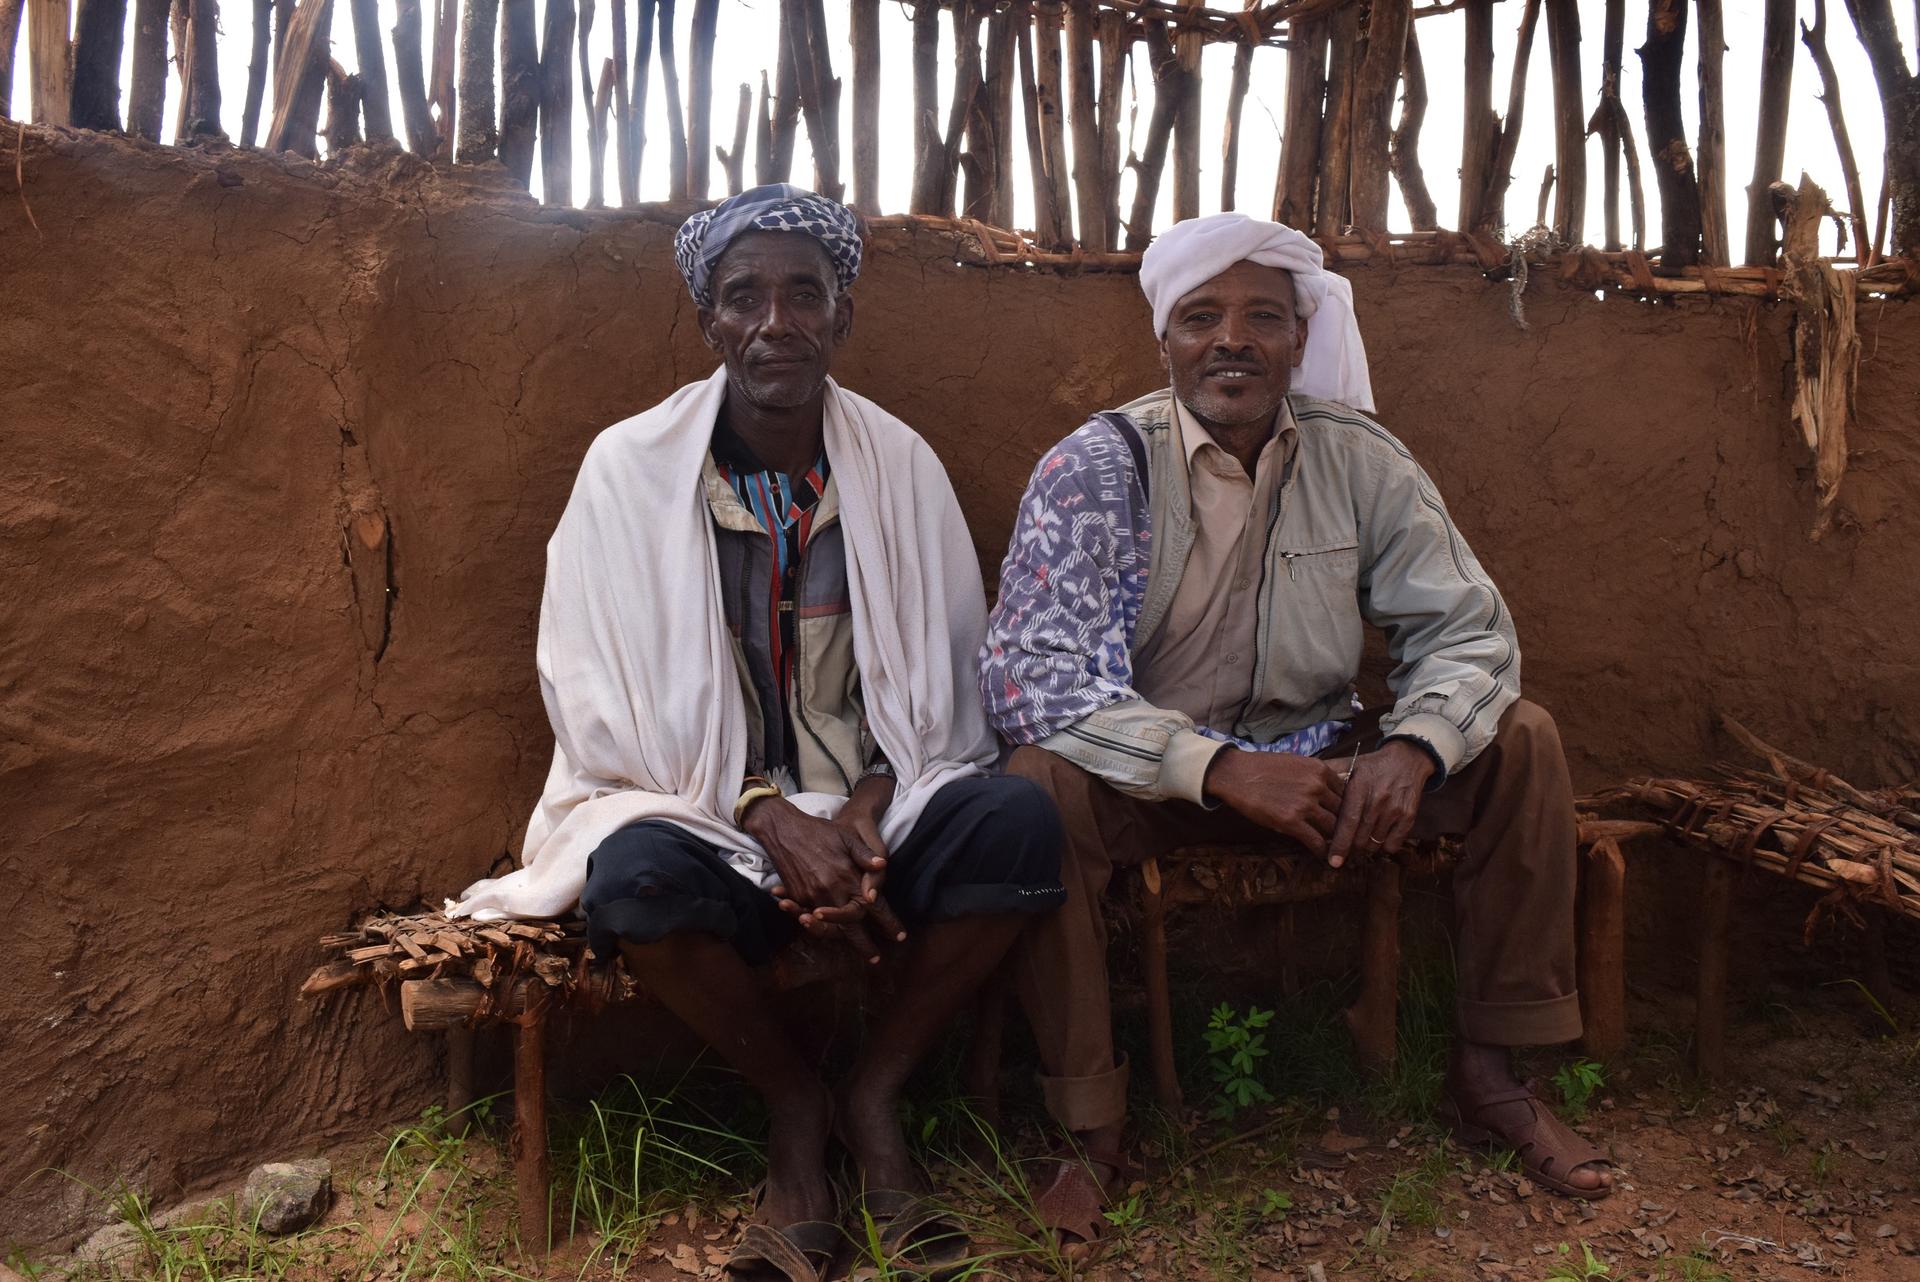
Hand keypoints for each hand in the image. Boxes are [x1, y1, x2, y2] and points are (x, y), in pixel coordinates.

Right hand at [806, 774, 907, 947]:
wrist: (782, 829)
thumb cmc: (819, 831)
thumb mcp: (847, 837)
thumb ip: (866, 855)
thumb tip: (883, 866)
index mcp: (847, 878)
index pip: (874, 907)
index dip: (888, 922)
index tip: (900, 936)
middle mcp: (831, 892)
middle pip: (852, 927)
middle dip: (865, 944)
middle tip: (875, 957)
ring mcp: (812, 897)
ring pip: (831, 928)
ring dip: (843, 941)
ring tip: (856, 950)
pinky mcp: (798, 897)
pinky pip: (812, 919)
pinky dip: (821, 929)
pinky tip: (830, 932)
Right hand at [1203, 748, 1346, 856]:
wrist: (1236, 774)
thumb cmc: (1262, 767)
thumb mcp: (1295, 762)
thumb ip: (1313, 776)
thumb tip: (1326, 791)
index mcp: (1320, 770)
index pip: (1346, 792)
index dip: (1345, 806)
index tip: (1344, 816)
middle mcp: (1317, 786)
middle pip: (1342, 811)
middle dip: (1343, 824)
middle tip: (1345, 835)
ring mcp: (1305, 804)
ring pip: (1332, 827)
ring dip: (1335, 839)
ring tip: (1336, 849)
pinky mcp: (1291, 822)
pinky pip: (1315, 840)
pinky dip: (1321, 851)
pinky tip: (1322, 856)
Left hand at [1326, 740, 1435, 866]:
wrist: (1406, 760)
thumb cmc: (1371, 767)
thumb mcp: (1349, 765)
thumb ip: (1327, 777)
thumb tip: (1304, 782)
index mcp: (1359, 788)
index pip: (1348, 823)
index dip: (1339, 844)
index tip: (1333, 861)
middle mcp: (1378, 800)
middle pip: (1360, 839)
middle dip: (1350, 847)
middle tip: (1344, 846)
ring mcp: (1395, 809)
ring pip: (1375, 844)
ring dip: (1365, 847)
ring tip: (1359, 839)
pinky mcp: (1408, 817)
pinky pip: (1392, 844)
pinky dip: (1383, 846)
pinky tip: (1377, 836)